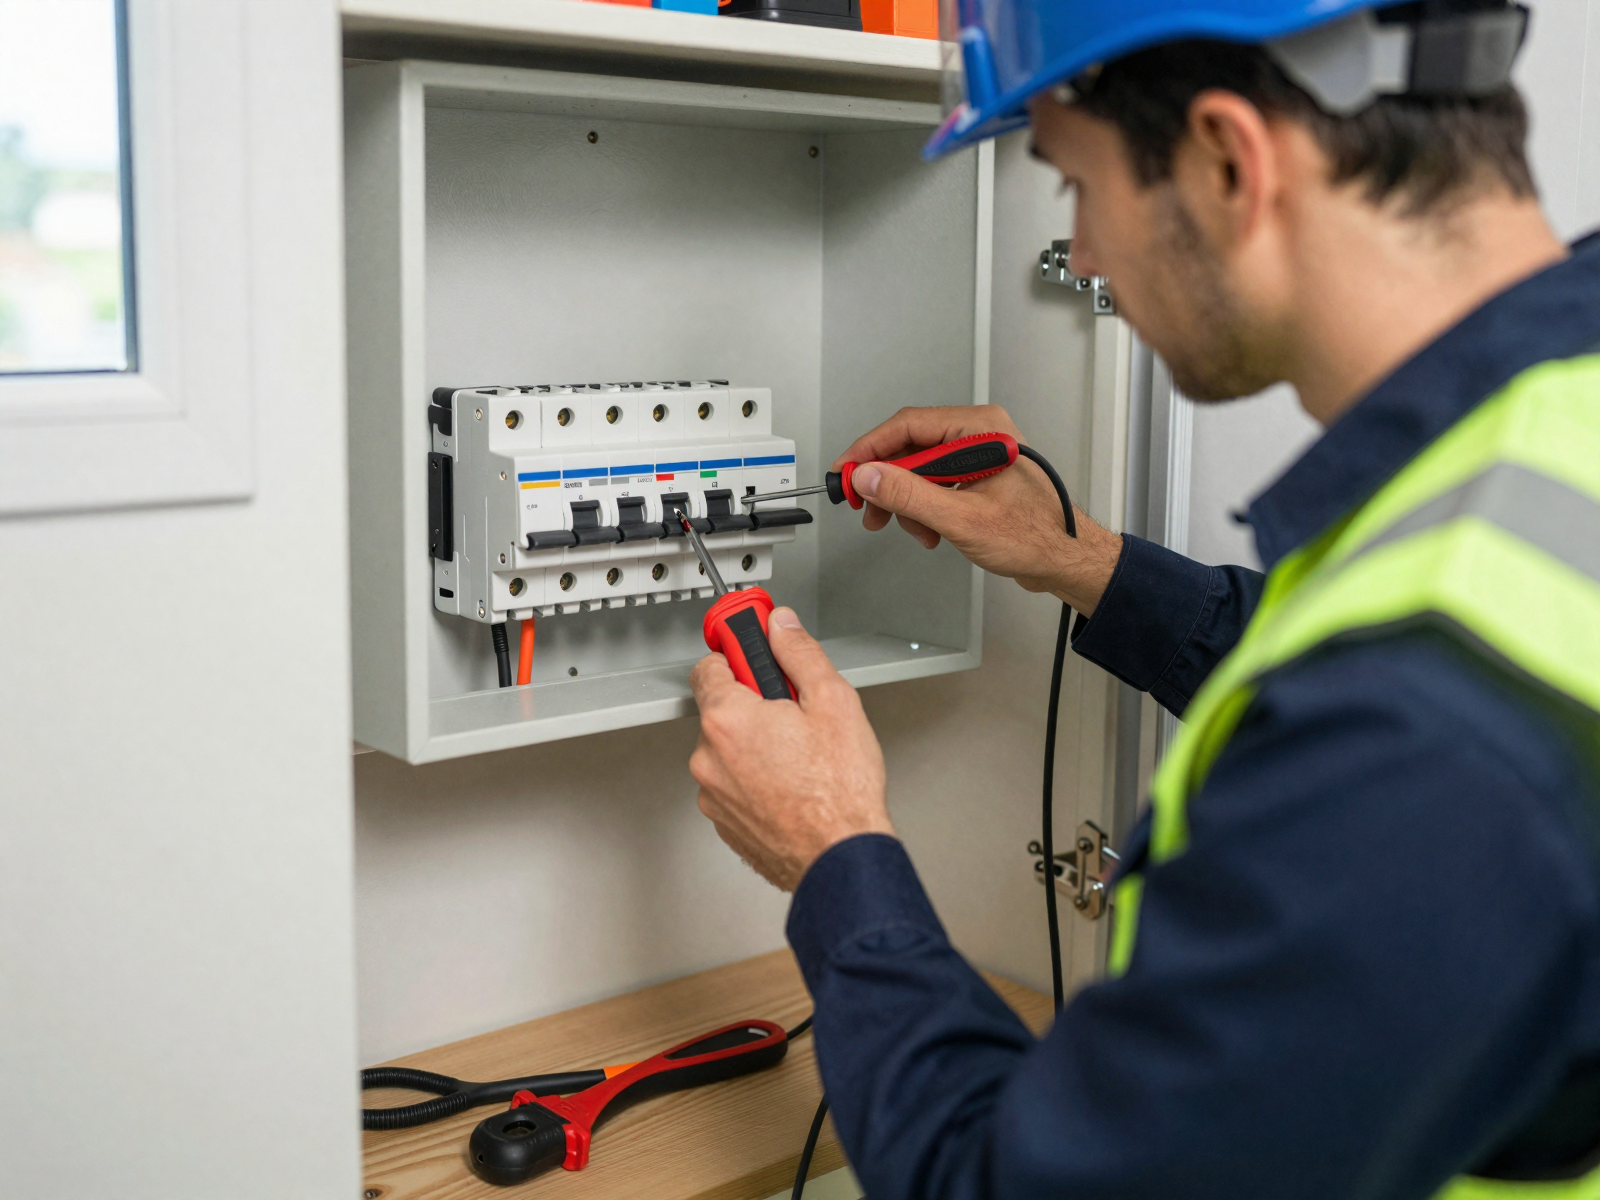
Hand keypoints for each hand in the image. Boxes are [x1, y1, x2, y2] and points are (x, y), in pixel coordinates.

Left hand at [689, 608, 892, 891]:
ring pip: (729, 751)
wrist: (840, 859)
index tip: (751, 649)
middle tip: (795, 716)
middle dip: (754, 705)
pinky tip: (791, 785)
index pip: (709, 664)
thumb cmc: (839, 792)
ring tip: (799, 759)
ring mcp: (713, 794)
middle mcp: (709, 757)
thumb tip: (781, 627)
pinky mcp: (724, 822)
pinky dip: (755, 781)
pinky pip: (734, 786)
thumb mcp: (834, 701)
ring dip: (755, 747)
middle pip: (722, 710)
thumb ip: (799, 654)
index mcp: (728, 719)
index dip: (736, 654)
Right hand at [833, 405, 1122, 614]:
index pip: (908, 425)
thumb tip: (868, 477)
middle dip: (887, 483)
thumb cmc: (1035, 536)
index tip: (844, 471)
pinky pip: (934, 483)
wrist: (1064, 560)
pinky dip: (924, 508)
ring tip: (911, 530)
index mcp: (980, 429)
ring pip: (919, 469)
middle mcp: (979, 434)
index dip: (869, 449)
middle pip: (910, 447)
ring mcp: (977, 455)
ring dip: (907, 503)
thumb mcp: (961, 518)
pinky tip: (929, 531)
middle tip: (865, 507)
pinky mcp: (976, 476)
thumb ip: (909, 495)